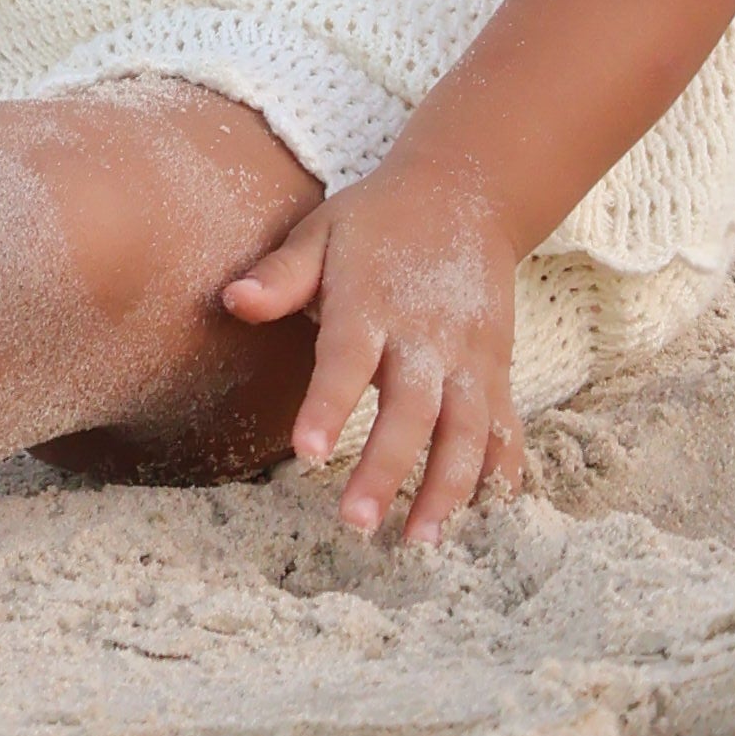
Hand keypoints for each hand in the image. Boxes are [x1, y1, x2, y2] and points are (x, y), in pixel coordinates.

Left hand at [225, 165, 527, 546]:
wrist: (466, 193)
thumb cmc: (377, 222)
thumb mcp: (322, 232)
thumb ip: (281, 276)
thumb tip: (230, 301)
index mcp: (371, 302)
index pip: (345, 359)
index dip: (328, 405)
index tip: (307, 453)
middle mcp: (425, 336)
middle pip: (409, 412)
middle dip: (386, 471)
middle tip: (357, 525)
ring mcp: (470, 357)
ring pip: (465, 433)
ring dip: (447, 491)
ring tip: (420, 542)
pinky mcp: (498, 369)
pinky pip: (504, 428)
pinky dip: (500, 473)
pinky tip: (487, 516)